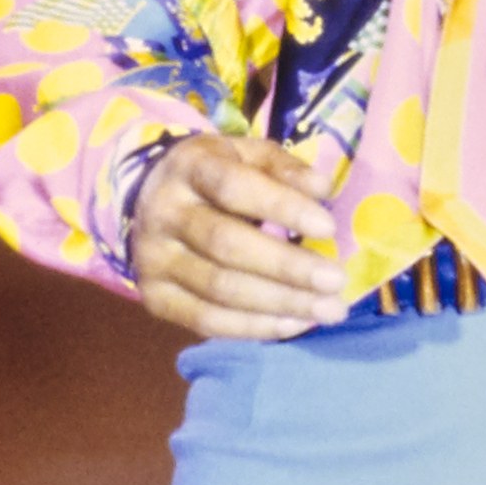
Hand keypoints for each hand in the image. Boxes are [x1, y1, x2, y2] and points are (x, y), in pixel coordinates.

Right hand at [131, 134, 348, 339]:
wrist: (149, 202)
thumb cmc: (216, 178)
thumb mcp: (248, 157)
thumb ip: (285, 169)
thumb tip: (323, 189)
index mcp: (189, 167)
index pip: (233, 187)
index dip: (282, 207)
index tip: (328, 228)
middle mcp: (164, 213)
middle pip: (226, 244)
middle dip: (287, 266)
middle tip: (336, 281)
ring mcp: (152, 259)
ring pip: (219, 288)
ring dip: (280, 303)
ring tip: (328, 310)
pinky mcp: (154, 297)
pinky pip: (207, 320)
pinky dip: (255, 327)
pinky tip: (294, 324)